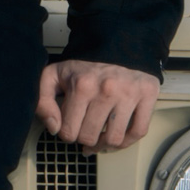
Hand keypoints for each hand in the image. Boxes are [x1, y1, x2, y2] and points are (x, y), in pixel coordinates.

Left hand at [38, 56, 160, 149]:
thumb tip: (54, 128)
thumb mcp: (54, 76)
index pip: (68, 132)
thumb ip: (43, 101)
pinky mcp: (147, 95)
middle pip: (90, 137)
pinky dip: (127, 142)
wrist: (116, 44)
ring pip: (114, 139)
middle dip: (84, 139)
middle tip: (85, 132)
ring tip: (99, 139)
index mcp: (81, 86)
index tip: (70, 128)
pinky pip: (138, 131)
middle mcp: (106, 90)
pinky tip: (117, 139)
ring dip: (104, 145)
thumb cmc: (85, 66)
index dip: (66, 134)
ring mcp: (129, 94)